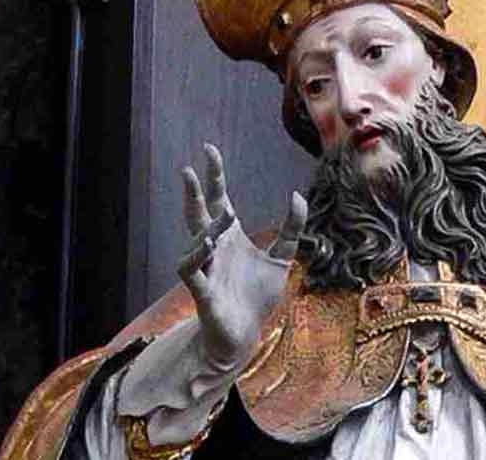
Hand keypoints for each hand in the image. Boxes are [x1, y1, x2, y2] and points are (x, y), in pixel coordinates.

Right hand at [175, 144, 306, 370]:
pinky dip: (197, 254)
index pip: (219, 199)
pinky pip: (191, 269)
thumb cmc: (257, 297)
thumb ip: (291, 228)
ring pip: (194, 239)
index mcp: (230, 237)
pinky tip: (209, 243)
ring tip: (222, 213)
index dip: (214, 175)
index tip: (209, 149)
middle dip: (195, 191)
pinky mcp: (203, 291)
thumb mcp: (282, 258)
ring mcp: (206, 268)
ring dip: (203, 224)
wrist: (246, 334)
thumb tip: (296, 195)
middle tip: (189, 167)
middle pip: (199, 214)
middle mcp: (214, 249)